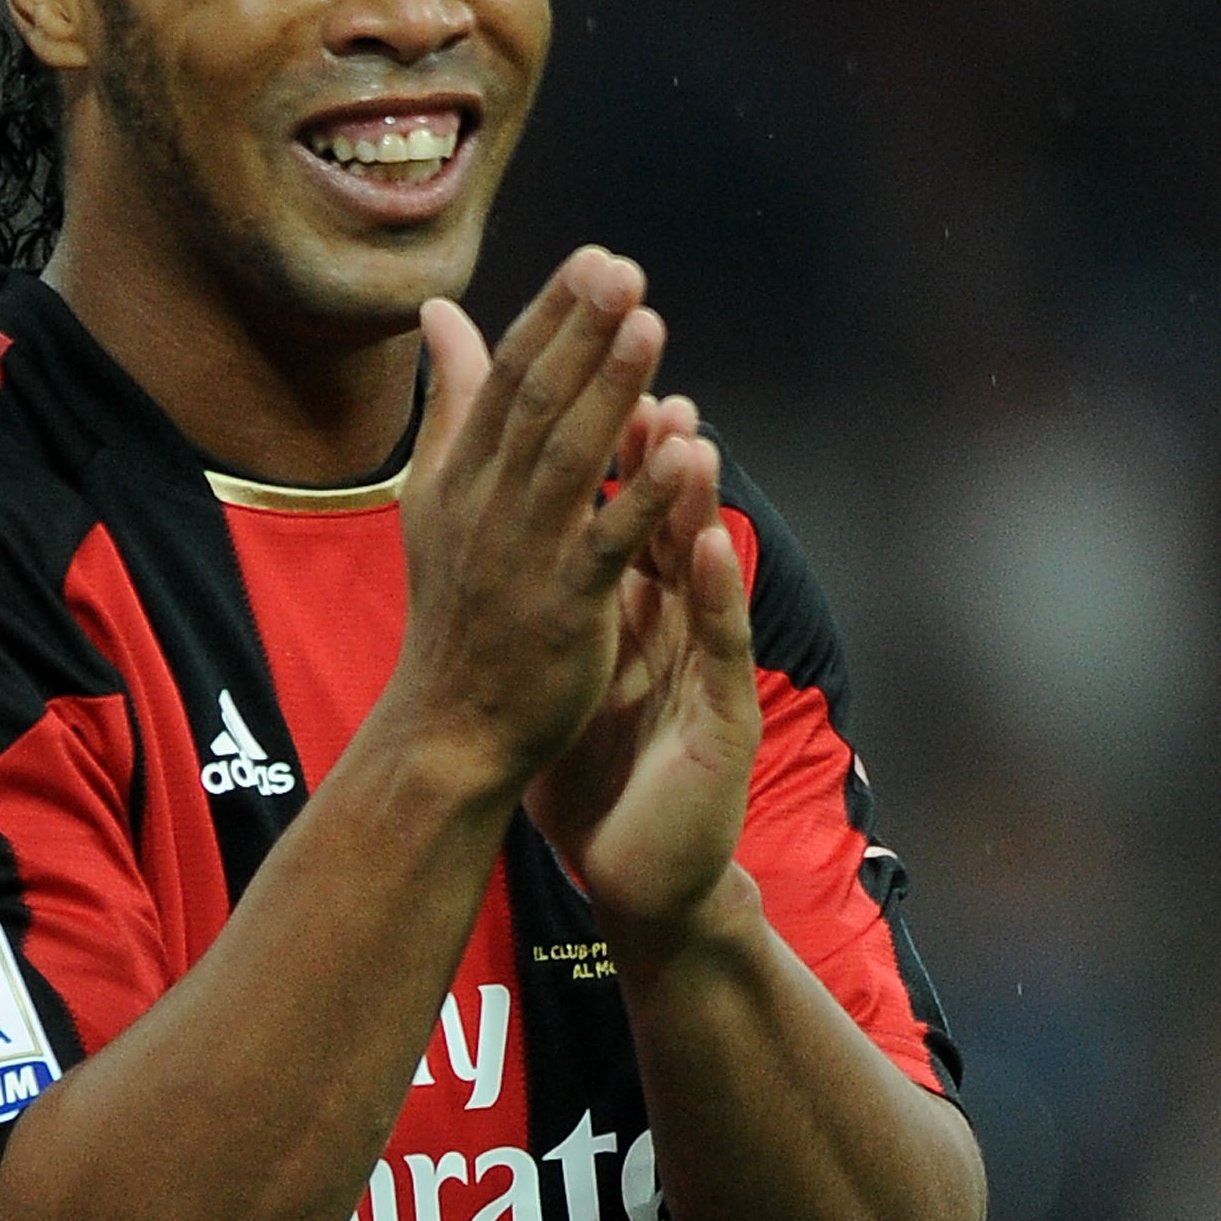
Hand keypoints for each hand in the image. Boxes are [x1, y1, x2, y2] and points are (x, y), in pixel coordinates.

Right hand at [387, 247, 679, 803]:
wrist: (447, 728)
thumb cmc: (453, 611)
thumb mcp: (435, 496)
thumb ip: (450, 403)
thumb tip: (441, 313)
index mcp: (459, 476)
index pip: (505, 378)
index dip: (552, 317)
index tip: (595, 259)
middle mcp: (485, 506)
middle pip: (536, 404)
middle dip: (581, 333)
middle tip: (623, 268)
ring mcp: (522, 557)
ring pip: (569, 460)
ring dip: (610, 390)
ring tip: (650, 325)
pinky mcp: (561, 610)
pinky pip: (606, 544)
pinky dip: (642, 495)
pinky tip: (684, 449)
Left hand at [522, 393, 761, 956]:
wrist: (639, 873)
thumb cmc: (602, 771)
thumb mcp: (560, 668)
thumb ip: (538, 594)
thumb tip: (495, 537)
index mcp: (633, 605)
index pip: (618, 504)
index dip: (599, 436)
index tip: (575, 358)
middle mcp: (675, 620)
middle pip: (664, 514)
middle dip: (652, 435)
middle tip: (642, 348)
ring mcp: (704, 665)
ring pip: (702, 568)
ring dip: (694, 496)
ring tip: (685, 424)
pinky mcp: (725, 716)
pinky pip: (722, 647)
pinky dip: (718, 593)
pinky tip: (714, 545)